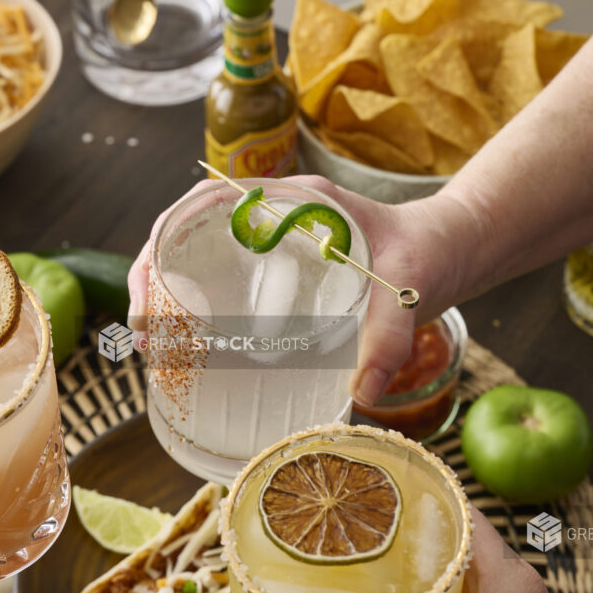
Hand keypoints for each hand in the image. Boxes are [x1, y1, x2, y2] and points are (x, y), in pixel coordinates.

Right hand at [125, 175, 473, 404]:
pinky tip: (191, 351)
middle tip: (142, 333)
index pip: (205, 205)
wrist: (450, 252)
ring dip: (168, 297)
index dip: (164, 242)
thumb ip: (391, 334)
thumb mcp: (411, 287)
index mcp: (292, 202)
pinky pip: (226, 286)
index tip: (147, 288)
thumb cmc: (429, 254)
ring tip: (152, 346)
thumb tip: (363, 389)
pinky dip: (200, 313)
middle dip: (152, 277)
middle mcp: (272, 218)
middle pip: (189, 236)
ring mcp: (272, 246)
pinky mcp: (280, 275)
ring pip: (201, 262)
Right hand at [267, 510, 592, 592]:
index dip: (415, 489)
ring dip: (423, 562)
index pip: (459, 507)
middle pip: (456, 535)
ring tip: (368, 557)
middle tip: (352, 522)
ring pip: (464, 568)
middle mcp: (517, 586)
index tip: (370, 481)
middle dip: (406, 528)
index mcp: (507, 579)